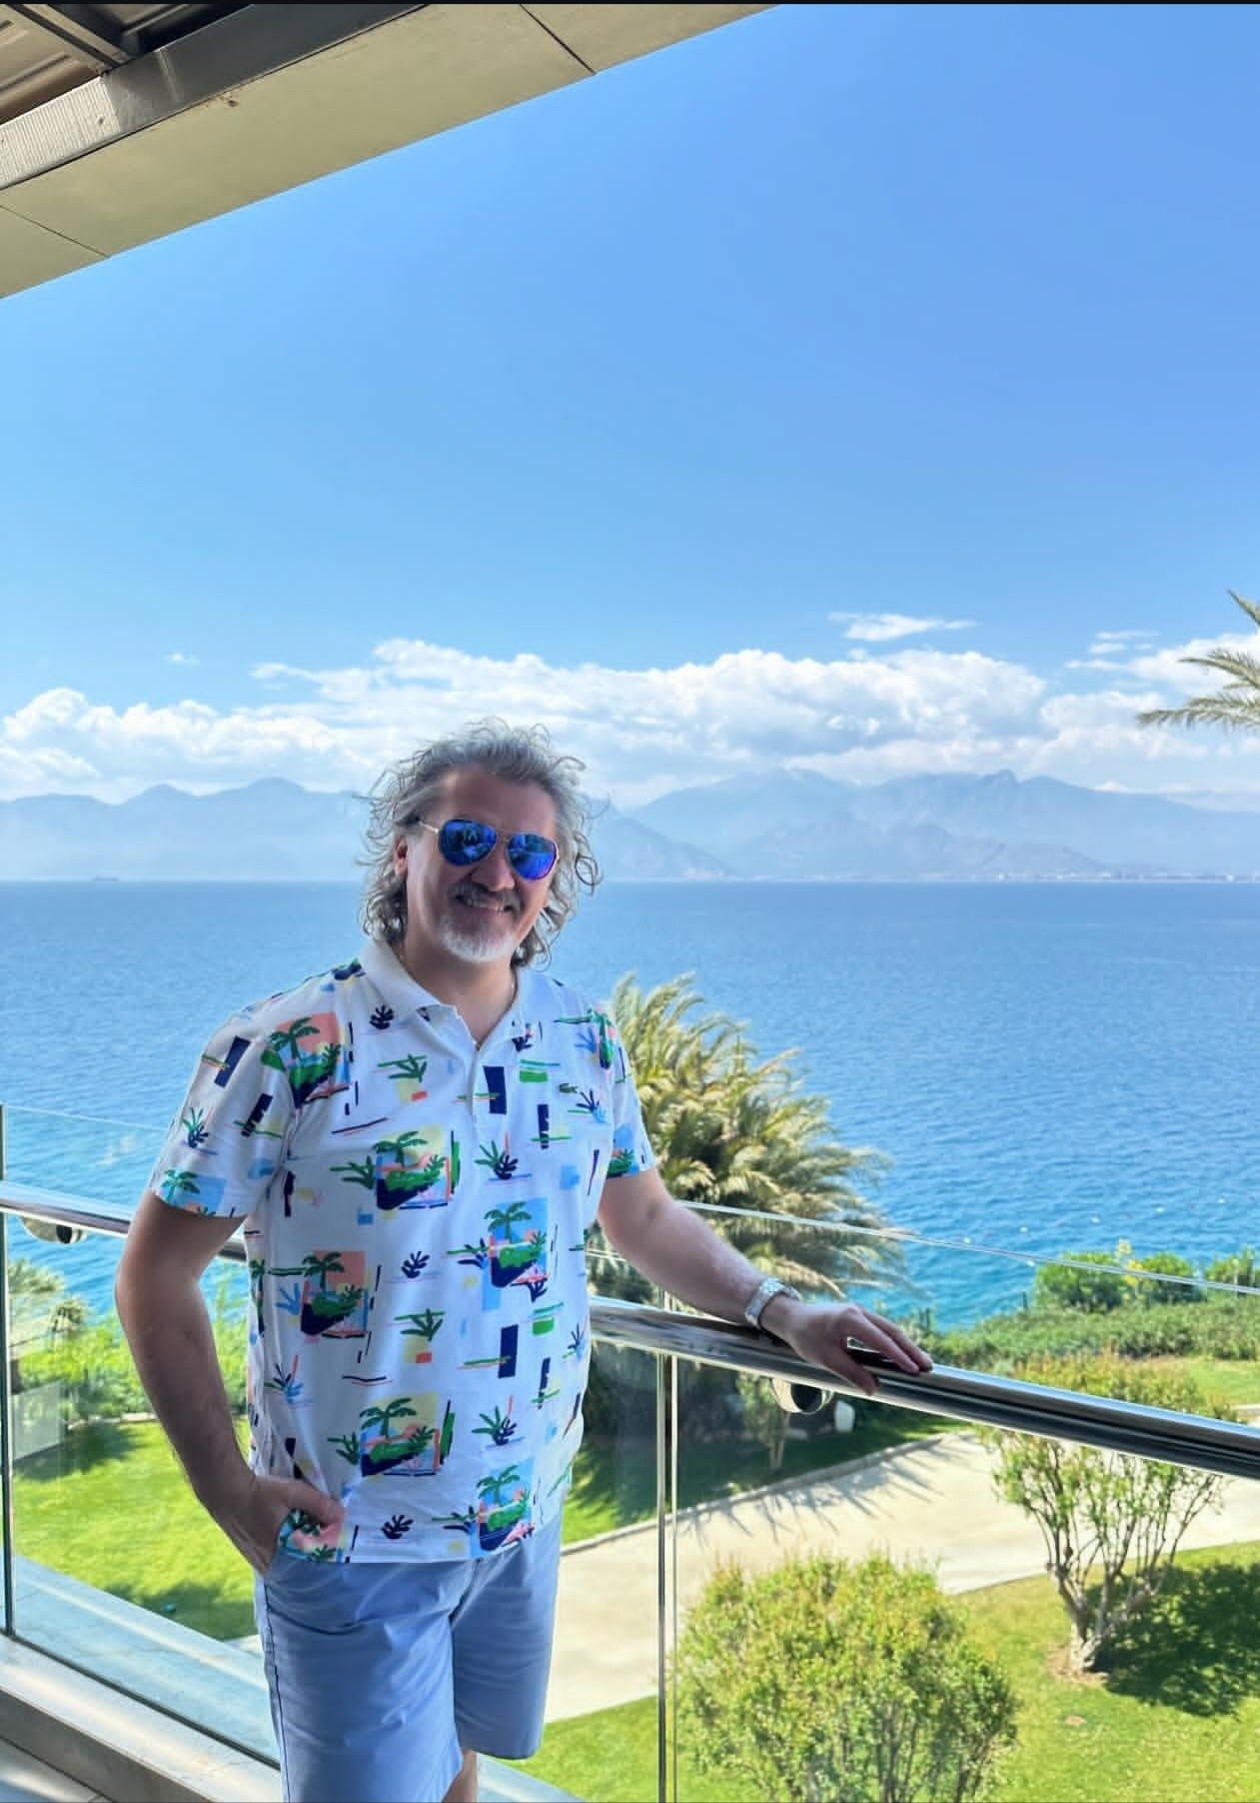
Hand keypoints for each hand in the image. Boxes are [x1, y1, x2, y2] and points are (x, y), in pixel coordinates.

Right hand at [206, 1469, 345, 1574]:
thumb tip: (342, 1516)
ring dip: (298, 1553)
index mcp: (278, 1553)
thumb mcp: (293, 1493)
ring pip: (284, 1562)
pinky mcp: (249, 1553)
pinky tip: (290, 1537)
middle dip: (311, 1556)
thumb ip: (318, 1504)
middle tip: (326, 1542)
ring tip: (311, 1537)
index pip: (307, 1566)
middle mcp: (266, 1563)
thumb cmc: (259, 1493)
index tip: (337, 1550)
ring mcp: (256, 1559)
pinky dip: (285, 1550)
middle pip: (296, 1566)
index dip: (323, 1557)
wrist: (224, 1490)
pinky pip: (274, 1558)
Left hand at [761, 1296, 932, 1397]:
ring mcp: (860, 1312)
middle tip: (928, 1366)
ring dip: (905, 1345)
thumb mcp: (826, 1358)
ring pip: (889, 1328)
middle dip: (910, 1349)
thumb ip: (851, 1373)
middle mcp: (859, 1312)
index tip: (914, 1370)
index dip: (899, 1356)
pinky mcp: (859, 1316)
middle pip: (892, 1331)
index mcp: (851, 1320)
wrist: (791, 1317)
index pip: (881, 1340)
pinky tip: (903, 1354)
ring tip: (922, 1362)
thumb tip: (873, 1390)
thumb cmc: (805, 1337)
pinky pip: (882, 1328)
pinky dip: (895, 1341)